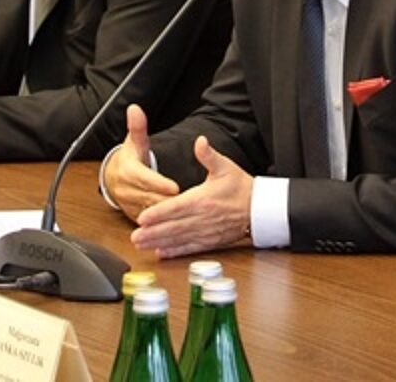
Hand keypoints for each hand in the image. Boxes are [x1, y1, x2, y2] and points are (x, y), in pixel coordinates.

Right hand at [102, 104, 180, 219]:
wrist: (114, 177)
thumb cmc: (130, 158)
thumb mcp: (134, 142)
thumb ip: (138, 127)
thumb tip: (135, 108)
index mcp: (128, 172)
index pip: (144, 179)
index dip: (160, 184)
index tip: (175, 187)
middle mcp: (127, 190)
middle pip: (149, 198)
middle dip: (167, 201)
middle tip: (189, 204)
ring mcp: (130, 204)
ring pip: (150, 212)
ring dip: (167, 214)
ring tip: (187, 215)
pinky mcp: (134, 215)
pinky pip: (150, 222)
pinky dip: (163, 223)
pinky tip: (179, 223)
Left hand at [130, 134, 253, 258]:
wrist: (261, 209)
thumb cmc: (242, 188)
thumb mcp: (226, 167)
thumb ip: (209, 155)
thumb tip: (200, 141)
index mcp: (204, 199)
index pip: (176, 207)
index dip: (158, 213)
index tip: (142, 217)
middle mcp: (203, 218)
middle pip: (173, 226)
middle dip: (152, 232)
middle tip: (134, 237)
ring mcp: (207, 232)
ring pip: (179, 238)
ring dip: (159, 242)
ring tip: (141, 245)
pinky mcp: (211, 241)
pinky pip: (190, 247)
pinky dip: (175, 251)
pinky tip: (162, 253)